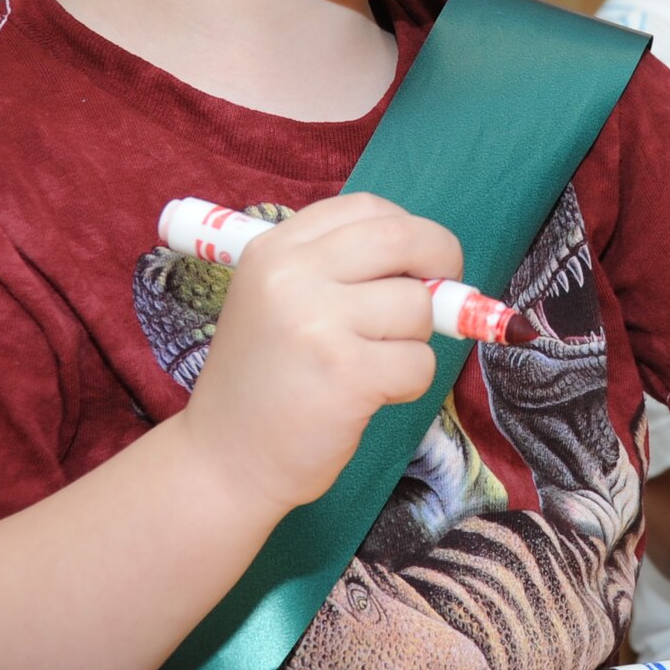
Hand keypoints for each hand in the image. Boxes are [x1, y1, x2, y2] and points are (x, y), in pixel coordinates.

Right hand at [175, 193, 458, 513]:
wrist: (224, 460)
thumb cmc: (266, 380)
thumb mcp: (278, 302)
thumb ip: (342, 270)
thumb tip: (433, 262)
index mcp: (274, 250)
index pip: (367, 208)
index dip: (408, 228)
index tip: (419, 258)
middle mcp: (291, 276)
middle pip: (403, 239)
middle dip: (443, 260)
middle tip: (445, 294)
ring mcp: (317, 323)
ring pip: (418, 307)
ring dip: (415, 341)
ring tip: (373, 366)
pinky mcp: (346, 374)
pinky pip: (418, 363)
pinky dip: (409, 384)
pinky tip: (369, 396)